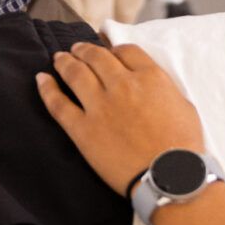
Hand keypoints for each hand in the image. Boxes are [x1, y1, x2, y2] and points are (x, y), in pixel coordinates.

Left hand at [36, 41, 209, 200]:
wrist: (169, 176)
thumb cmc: (182, 145)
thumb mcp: (183, 105)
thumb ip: (162, 88)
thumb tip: (149, 84)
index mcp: (149, 77)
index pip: (125, 51)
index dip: (113, 49)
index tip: (108, 51)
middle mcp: (122, 84)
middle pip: (97, 57)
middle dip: (85, 50)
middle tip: (77, 49)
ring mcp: (100, 106)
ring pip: (75, 73)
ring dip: (65, 62)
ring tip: (59, 58)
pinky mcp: (83, 129)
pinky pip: (58, 104)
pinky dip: (47, 88)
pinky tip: (41, 79)